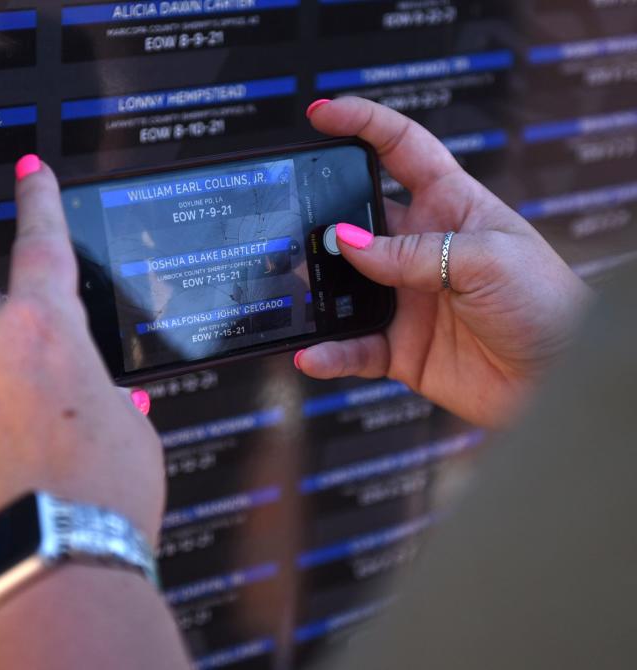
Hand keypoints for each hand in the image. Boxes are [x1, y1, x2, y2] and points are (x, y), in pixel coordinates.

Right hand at [299, 97, 591, 427]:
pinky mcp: (399, 346)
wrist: (561, 378)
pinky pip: (352, 347)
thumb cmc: (548, 304)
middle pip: (355, 218)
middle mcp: (420, 248)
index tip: (321, 116)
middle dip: (320, 215)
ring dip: (314, 287)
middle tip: (290, 220)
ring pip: (343, 286)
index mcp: (450, 205)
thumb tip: (347, 241)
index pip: (400, 149)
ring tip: (291, 289)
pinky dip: (328, 352)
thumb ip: (413, 252)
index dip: (363, 125)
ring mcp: (405, 297)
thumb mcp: (489, 259)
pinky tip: (312, 353)